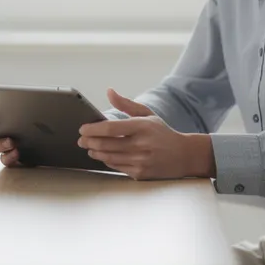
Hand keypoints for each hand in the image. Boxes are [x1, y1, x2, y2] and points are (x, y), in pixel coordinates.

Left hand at [77, 89, 213, 179]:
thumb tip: (109, 91)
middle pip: (106, 144)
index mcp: (142, 127)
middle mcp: (141, 144)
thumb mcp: (147, 114)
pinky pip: (116, 167)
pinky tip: (102, 156)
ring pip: (108, 157)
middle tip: (81, 140)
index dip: (93, 129)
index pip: (111, 128)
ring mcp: (141, 161)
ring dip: (95, 152)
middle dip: (89, 142)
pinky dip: (106, 161)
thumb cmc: (162, 133)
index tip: (82, 129)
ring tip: (89, 148)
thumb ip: (126, 104)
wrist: (184, 155)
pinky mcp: (140, 173)